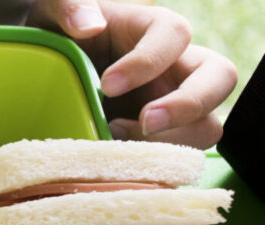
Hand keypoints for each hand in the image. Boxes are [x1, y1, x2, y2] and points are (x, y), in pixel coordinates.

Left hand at [34, 0, 237, 146]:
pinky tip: (117, 160)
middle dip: (188, 104)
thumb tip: (88, 25)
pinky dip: (155, 163)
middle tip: (143, 123)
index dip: (148, 61)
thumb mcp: (55, 12)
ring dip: (172, 141)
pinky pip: (178, 154)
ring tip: (119, 142)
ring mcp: (174, 104)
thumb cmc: (61, 35)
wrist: (50, 72)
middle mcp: (176, 67)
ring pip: (208, 124)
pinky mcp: (162, 137)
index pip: (174, 34)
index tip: (107, 85)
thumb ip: (69, 9)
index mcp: (154, 30)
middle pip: (219, 78)